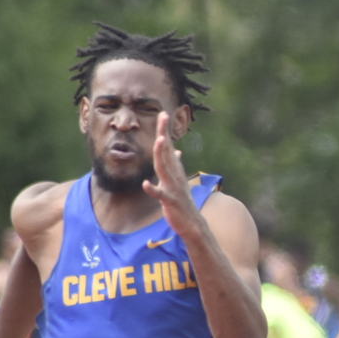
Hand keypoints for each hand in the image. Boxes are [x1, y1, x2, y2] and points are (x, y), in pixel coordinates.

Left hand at [143, 112, 202, 237]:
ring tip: (159, 141)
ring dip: (162, 155)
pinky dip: (153, 189)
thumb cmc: (183, 202)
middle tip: (163, 116)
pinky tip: (146, 184)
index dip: (165, 131)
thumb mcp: (179, 180)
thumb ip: (176, 165)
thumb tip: (177, 151)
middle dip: (164, 134)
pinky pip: (161, 194)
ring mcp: (173, 187)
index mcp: (175, 170)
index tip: (163, 114)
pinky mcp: (171, 201)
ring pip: (165, 169)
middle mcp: (175, 175)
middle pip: (166, 152)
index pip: (168, 147)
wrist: (192, 223)